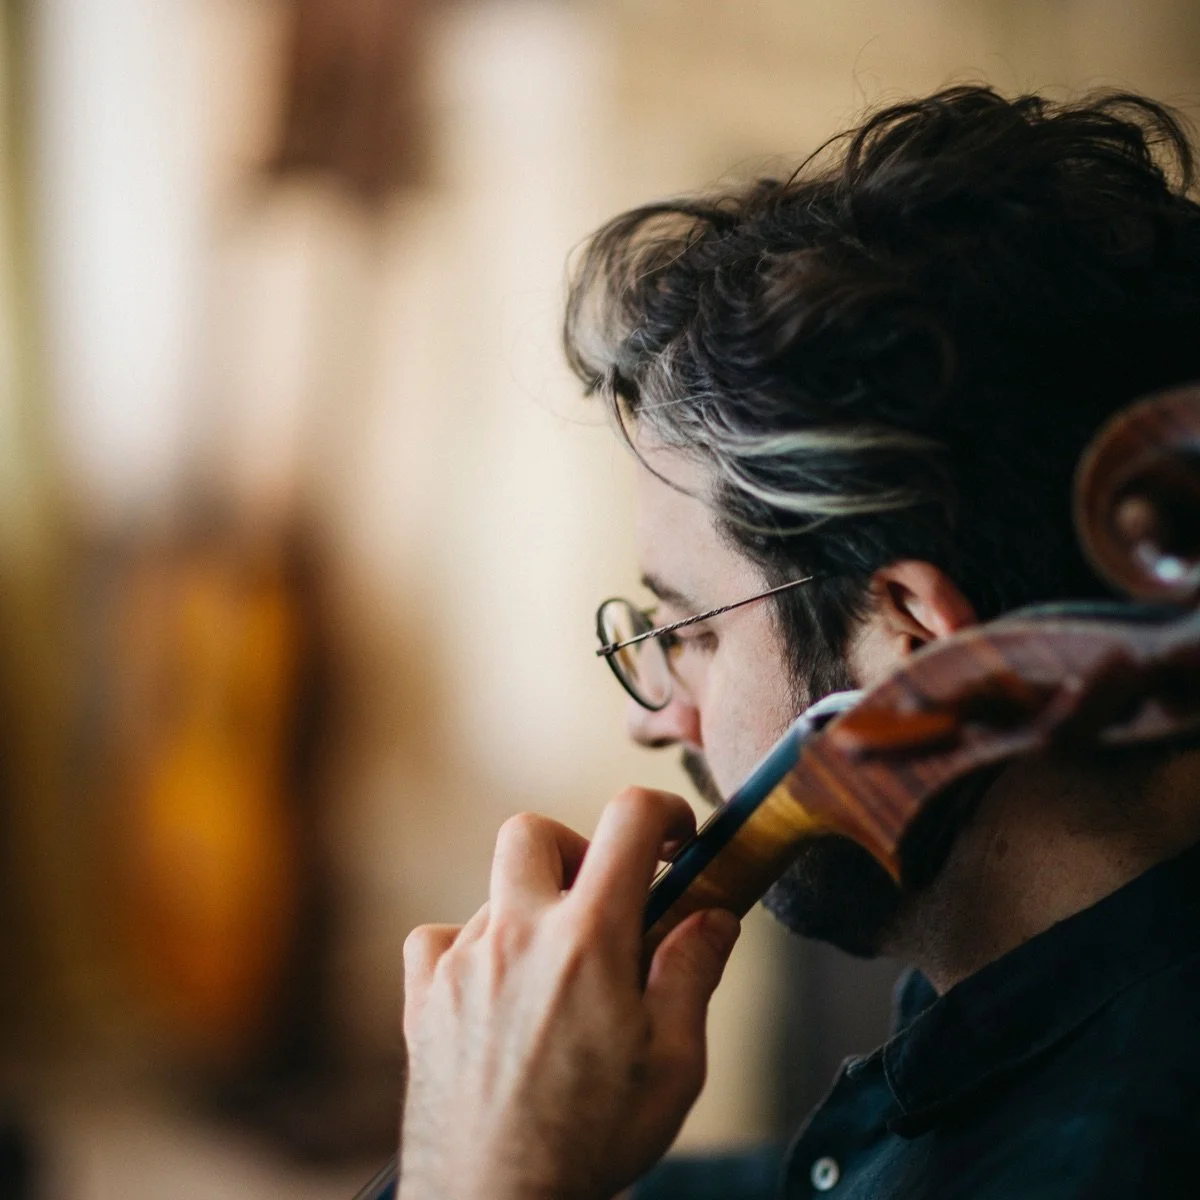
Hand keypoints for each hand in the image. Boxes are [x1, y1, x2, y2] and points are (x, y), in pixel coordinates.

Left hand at [397, 788, 741, 1199]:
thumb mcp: (674, 1063)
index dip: (661, 811)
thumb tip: (713, 915)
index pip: (626, 820)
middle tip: (600, 902)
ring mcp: (463, 962)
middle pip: (534, 831)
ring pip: (493, 895)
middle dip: (575, 850)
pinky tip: (495, 992)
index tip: (675, 837)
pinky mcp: (425, 997)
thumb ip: (693, 973)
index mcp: (588, 940)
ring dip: (530, 915)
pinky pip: (438, 938)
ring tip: (556, 980)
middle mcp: (517, 934)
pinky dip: (470, 950)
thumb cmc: (592, 1141)